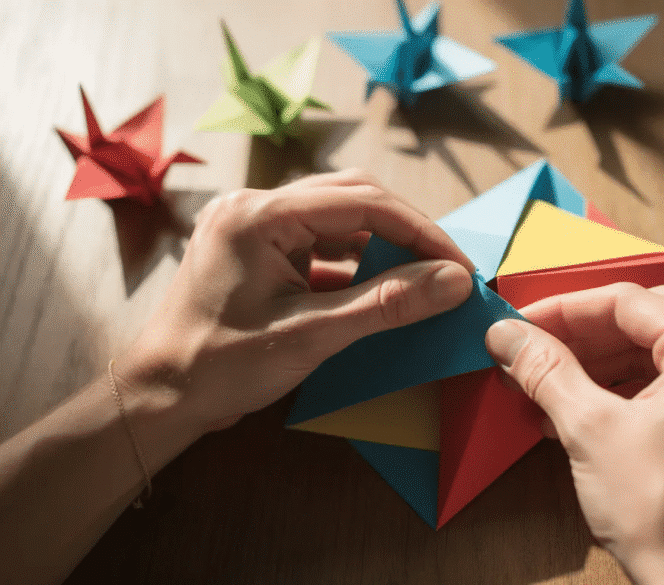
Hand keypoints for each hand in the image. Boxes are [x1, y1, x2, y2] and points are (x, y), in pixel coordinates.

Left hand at [121, 169, 474, 433]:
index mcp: (258, 215)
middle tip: (447, 270)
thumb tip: (455, 281)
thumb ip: (386, 304)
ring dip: (383, 248)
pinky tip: (381, 290)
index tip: (460, 266)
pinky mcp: (258, 249)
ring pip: (339, 219)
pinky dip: (355, 265)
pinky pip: (320, 243)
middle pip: (353, 198)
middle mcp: (254, 206)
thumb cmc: (221, 367)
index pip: (362, 202)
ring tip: (422, 280)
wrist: (159, 397)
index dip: (420, 232)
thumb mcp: (312, 336)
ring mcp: (254, 226)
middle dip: (406, 233)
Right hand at [485, 284, 663, 584]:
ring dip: (605, 367)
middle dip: (585, 337)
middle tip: (536, 350)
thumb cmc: (663, 516)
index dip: (567, 309)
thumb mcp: (590, 431)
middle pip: (651, 325)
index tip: (524, 324)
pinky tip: (587, 415)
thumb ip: (546, 370)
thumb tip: (508, 334)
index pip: (630, 303)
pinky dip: (632, 395)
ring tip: (552, 388)